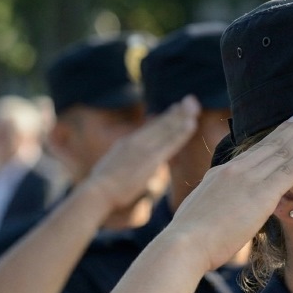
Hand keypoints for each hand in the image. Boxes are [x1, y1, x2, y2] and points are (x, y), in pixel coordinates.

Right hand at [82, 96, 198, 210]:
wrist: (97, 192)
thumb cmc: (102, 190)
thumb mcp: (111, 172)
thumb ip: (123, 169)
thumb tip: (134, 177)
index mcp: (126, 144)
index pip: (149, 129)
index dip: (164, 118)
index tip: (175, 108)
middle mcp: (136, 142)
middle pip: (160, 124)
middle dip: (176, 112)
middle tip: (190, 100)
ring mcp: (144, 149)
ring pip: (167, 129)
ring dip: (182, 116)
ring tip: (194, 105)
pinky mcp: (151, 159)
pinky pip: (171, 143)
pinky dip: (181, 133)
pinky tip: (191, 123)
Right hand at [163, 105, 292, 273]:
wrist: (183, 244)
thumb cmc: (191, 236)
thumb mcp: (205, 208)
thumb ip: (221, 200)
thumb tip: (229, 204)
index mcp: (223, 172)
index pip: (257, 148)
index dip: (279, 132)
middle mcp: (237, 169)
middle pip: (273, 142)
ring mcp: (249, 180)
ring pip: (283, 151)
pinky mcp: (261, 195)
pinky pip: (288, 171)